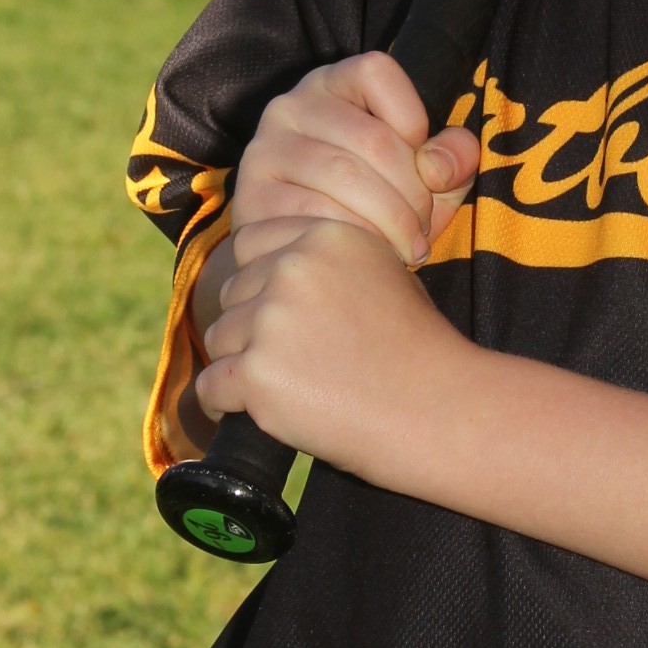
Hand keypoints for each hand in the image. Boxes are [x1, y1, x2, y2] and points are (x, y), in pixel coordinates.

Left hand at [198, 216, 465, 480]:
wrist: (437, 410)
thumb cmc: (416, 350)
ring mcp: (271, 320)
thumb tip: (268, 275)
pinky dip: (224, 403)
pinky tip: (252, 411)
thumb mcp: (384, 275)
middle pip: (232, 293)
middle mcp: (293, 268)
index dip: (260, 280)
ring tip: (285, 388)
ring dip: (241, 363)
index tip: (280, 311)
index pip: (250, 243)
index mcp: (325, 236)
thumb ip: (327, 263)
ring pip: (219, 338)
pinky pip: (211, 386)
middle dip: (251, 325)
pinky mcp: (256, 372)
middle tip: (292, 360)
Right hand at [233, 52, 478, 263]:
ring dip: (390, 223)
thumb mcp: (425, 174)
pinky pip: (313, 215)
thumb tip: (437, 168)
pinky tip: (369, 255)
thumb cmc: (378, 201)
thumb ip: (451, 157)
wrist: (309, 252)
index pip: (377, 72)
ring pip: (344, 177)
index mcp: (333, 84)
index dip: (413, 118)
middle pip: (371, 138)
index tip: (424, 166)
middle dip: (413, 195)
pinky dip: (354, 241)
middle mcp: (290, 107)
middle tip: (424, 232)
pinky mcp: (252, 198)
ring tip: (408, 249)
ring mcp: (265, 150)